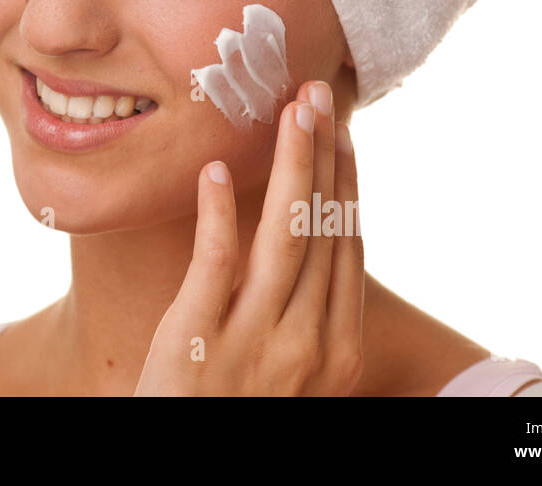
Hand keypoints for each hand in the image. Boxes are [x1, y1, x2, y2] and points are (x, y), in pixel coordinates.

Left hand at [133, 81, 363, 394]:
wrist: (194, 474)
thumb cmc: (242, 417)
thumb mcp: (294, 375)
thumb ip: (308, 316)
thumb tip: (316, 245)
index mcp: (338, 349)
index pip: (347, 246)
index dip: (344, 182)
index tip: (341, 131)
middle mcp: (307, 343)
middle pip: (322, 230)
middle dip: (322, 155)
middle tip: (317, 94)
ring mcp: (254, 342)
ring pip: (283, 237)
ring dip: (288, 167)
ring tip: (288, 112)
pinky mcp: (197, 342)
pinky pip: (213, 265)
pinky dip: (217, 215)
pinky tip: (213, 170)